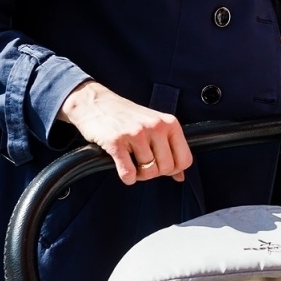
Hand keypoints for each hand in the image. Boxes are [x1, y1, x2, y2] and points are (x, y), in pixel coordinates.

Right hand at [58, 80, 190, 184]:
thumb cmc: (126, 116)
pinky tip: (123, 168)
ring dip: (139, 175)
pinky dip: (127, 177)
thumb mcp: (154, 125)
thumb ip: (170, 148)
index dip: (173, 169)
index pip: (185, 159)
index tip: (161, 166)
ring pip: (149, 172)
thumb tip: (180, 177)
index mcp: (169, 123)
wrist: (95, 103)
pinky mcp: (116, 142)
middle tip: (143, 165)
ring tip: (132, 164)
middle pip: (167, 168)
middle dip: (155, 173)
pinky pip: (129, 173)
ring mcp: (136, 134)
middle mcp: (156, 127)